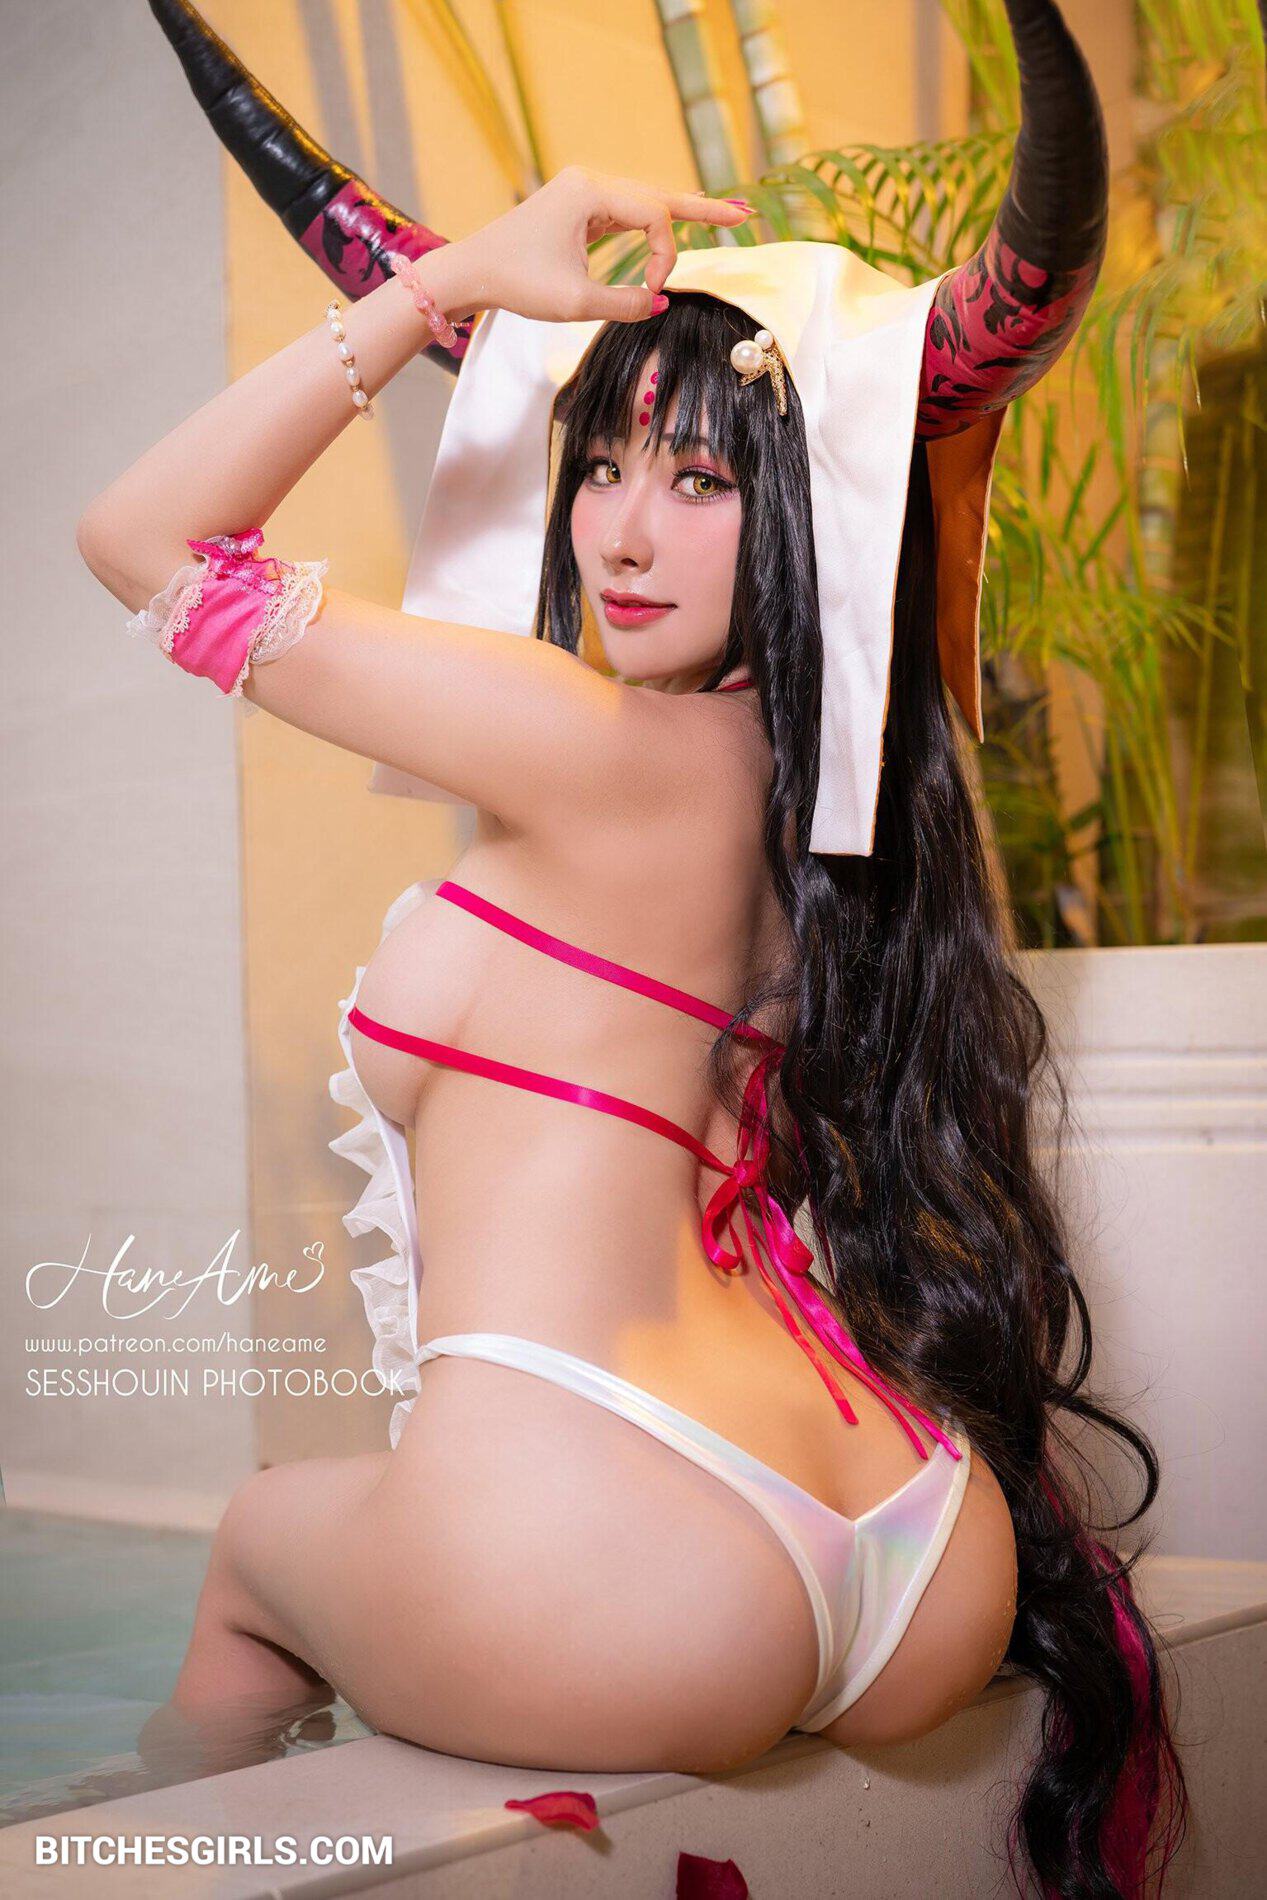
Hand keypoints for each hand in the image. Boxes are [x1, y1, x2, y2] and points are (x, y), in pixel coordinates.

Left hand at [452, 167, 751, 324]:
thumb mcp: (576, 302)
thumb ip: (625, 304)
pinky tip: (676, 223)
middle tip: (743, 216)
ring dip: (680, 214)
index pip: (654, 215)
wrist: (471, 271)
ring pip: (643, 202)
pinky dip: (651, 223)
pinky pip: (625, 213)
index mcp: (590, 192)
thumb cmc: (517, 283)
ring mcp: (582, 192)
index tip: (653, 291)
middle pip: (658, 195)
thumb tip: (661, 304)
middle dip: (701, 209)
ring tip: (724, 216)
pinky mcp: (576, 209)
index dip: (665, 255)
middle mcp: (589, 182)